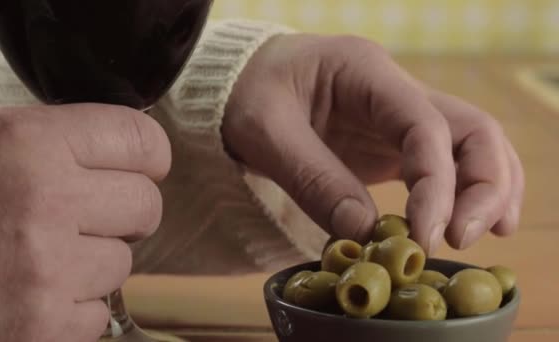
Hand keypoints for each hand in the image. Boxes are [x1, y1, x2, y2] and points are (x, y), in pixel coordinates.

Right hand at [0, 104, 169, 341]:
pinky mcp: (42, 329)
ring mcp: (43, 272)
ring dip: (91, 264)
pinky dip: (71, 309)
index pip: (142, 141)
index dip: (145, 156)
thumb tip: (130, 146)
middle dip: (122, 212)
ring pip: (124, 263)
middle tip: (80, 217)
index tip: (138, 167)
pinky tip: (24, 296)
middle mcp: (42, 202)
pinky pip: (98, 313)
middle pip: (146, 204)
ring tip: (34, 259)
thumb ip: (56, 140)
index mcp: (27, 142)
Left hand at [223, 33, 523, 253]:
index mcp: (364, 71)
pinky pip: (445, 163)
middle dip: (481, 185)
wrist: (239, 84)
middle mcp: (394, 90)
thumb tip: (364, 233)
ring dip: (486, 189)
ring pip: (470, 144)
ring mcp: (397, 117)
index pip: (423, 123)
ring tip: (483, 236)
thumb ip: (313, 179)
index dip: (435, 183)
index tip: (424, 235)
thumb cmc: (246, 95)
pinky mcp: (391, 144)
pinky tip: (469, 226)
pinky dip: (465, 193)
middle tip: (460, 239)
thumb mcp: (265, 133)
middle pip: (470, 128)